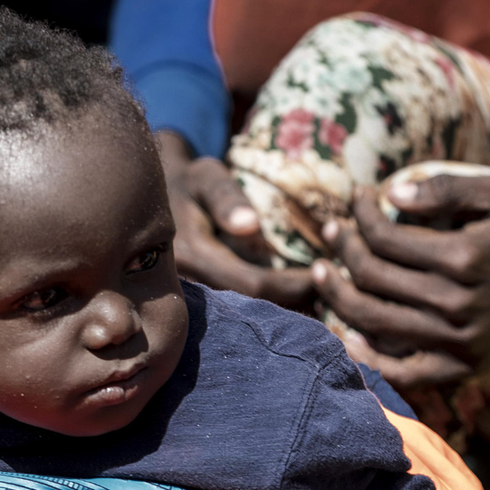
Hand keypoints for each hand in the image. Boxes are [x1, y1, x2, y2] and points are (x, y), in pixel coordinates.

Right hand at [157, 130, 314, 308]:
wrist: (154, 197)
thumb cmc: (187, 180)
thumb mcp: (204, 176)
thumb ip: (225, 196)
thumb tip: (250, 225)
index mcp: (193, 256)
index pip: (251, 284)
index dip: (292, 284)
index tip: (325, 270)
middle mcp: (192, 284)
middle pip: (253, 307)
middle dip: (295, 302)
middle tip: (334, 293)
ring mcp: (196, 294)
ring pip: (249, 312)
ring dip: (286, 307)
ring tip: (324, 298)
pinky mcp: (204, 294)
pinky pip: (241, 305)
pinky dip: (271, 302)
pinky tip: (298, 297)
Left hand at [310, 170, 489, 390]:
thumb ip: (446, 189)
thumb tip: (391, 193)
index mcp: (463, 257)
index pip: (384, 237)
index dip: (360, 215)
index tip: (357, 199)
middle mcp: (455, 303)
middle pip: (371, 278)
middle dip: (340, 248)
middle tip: (331, 230)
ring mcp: (457, 340)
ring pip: (373, 322)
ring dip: (337, 296)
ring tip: (323, 272)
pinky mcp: (462, 365)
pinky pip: (402, 372)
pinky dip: (369, 357)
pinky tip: (348, 334)